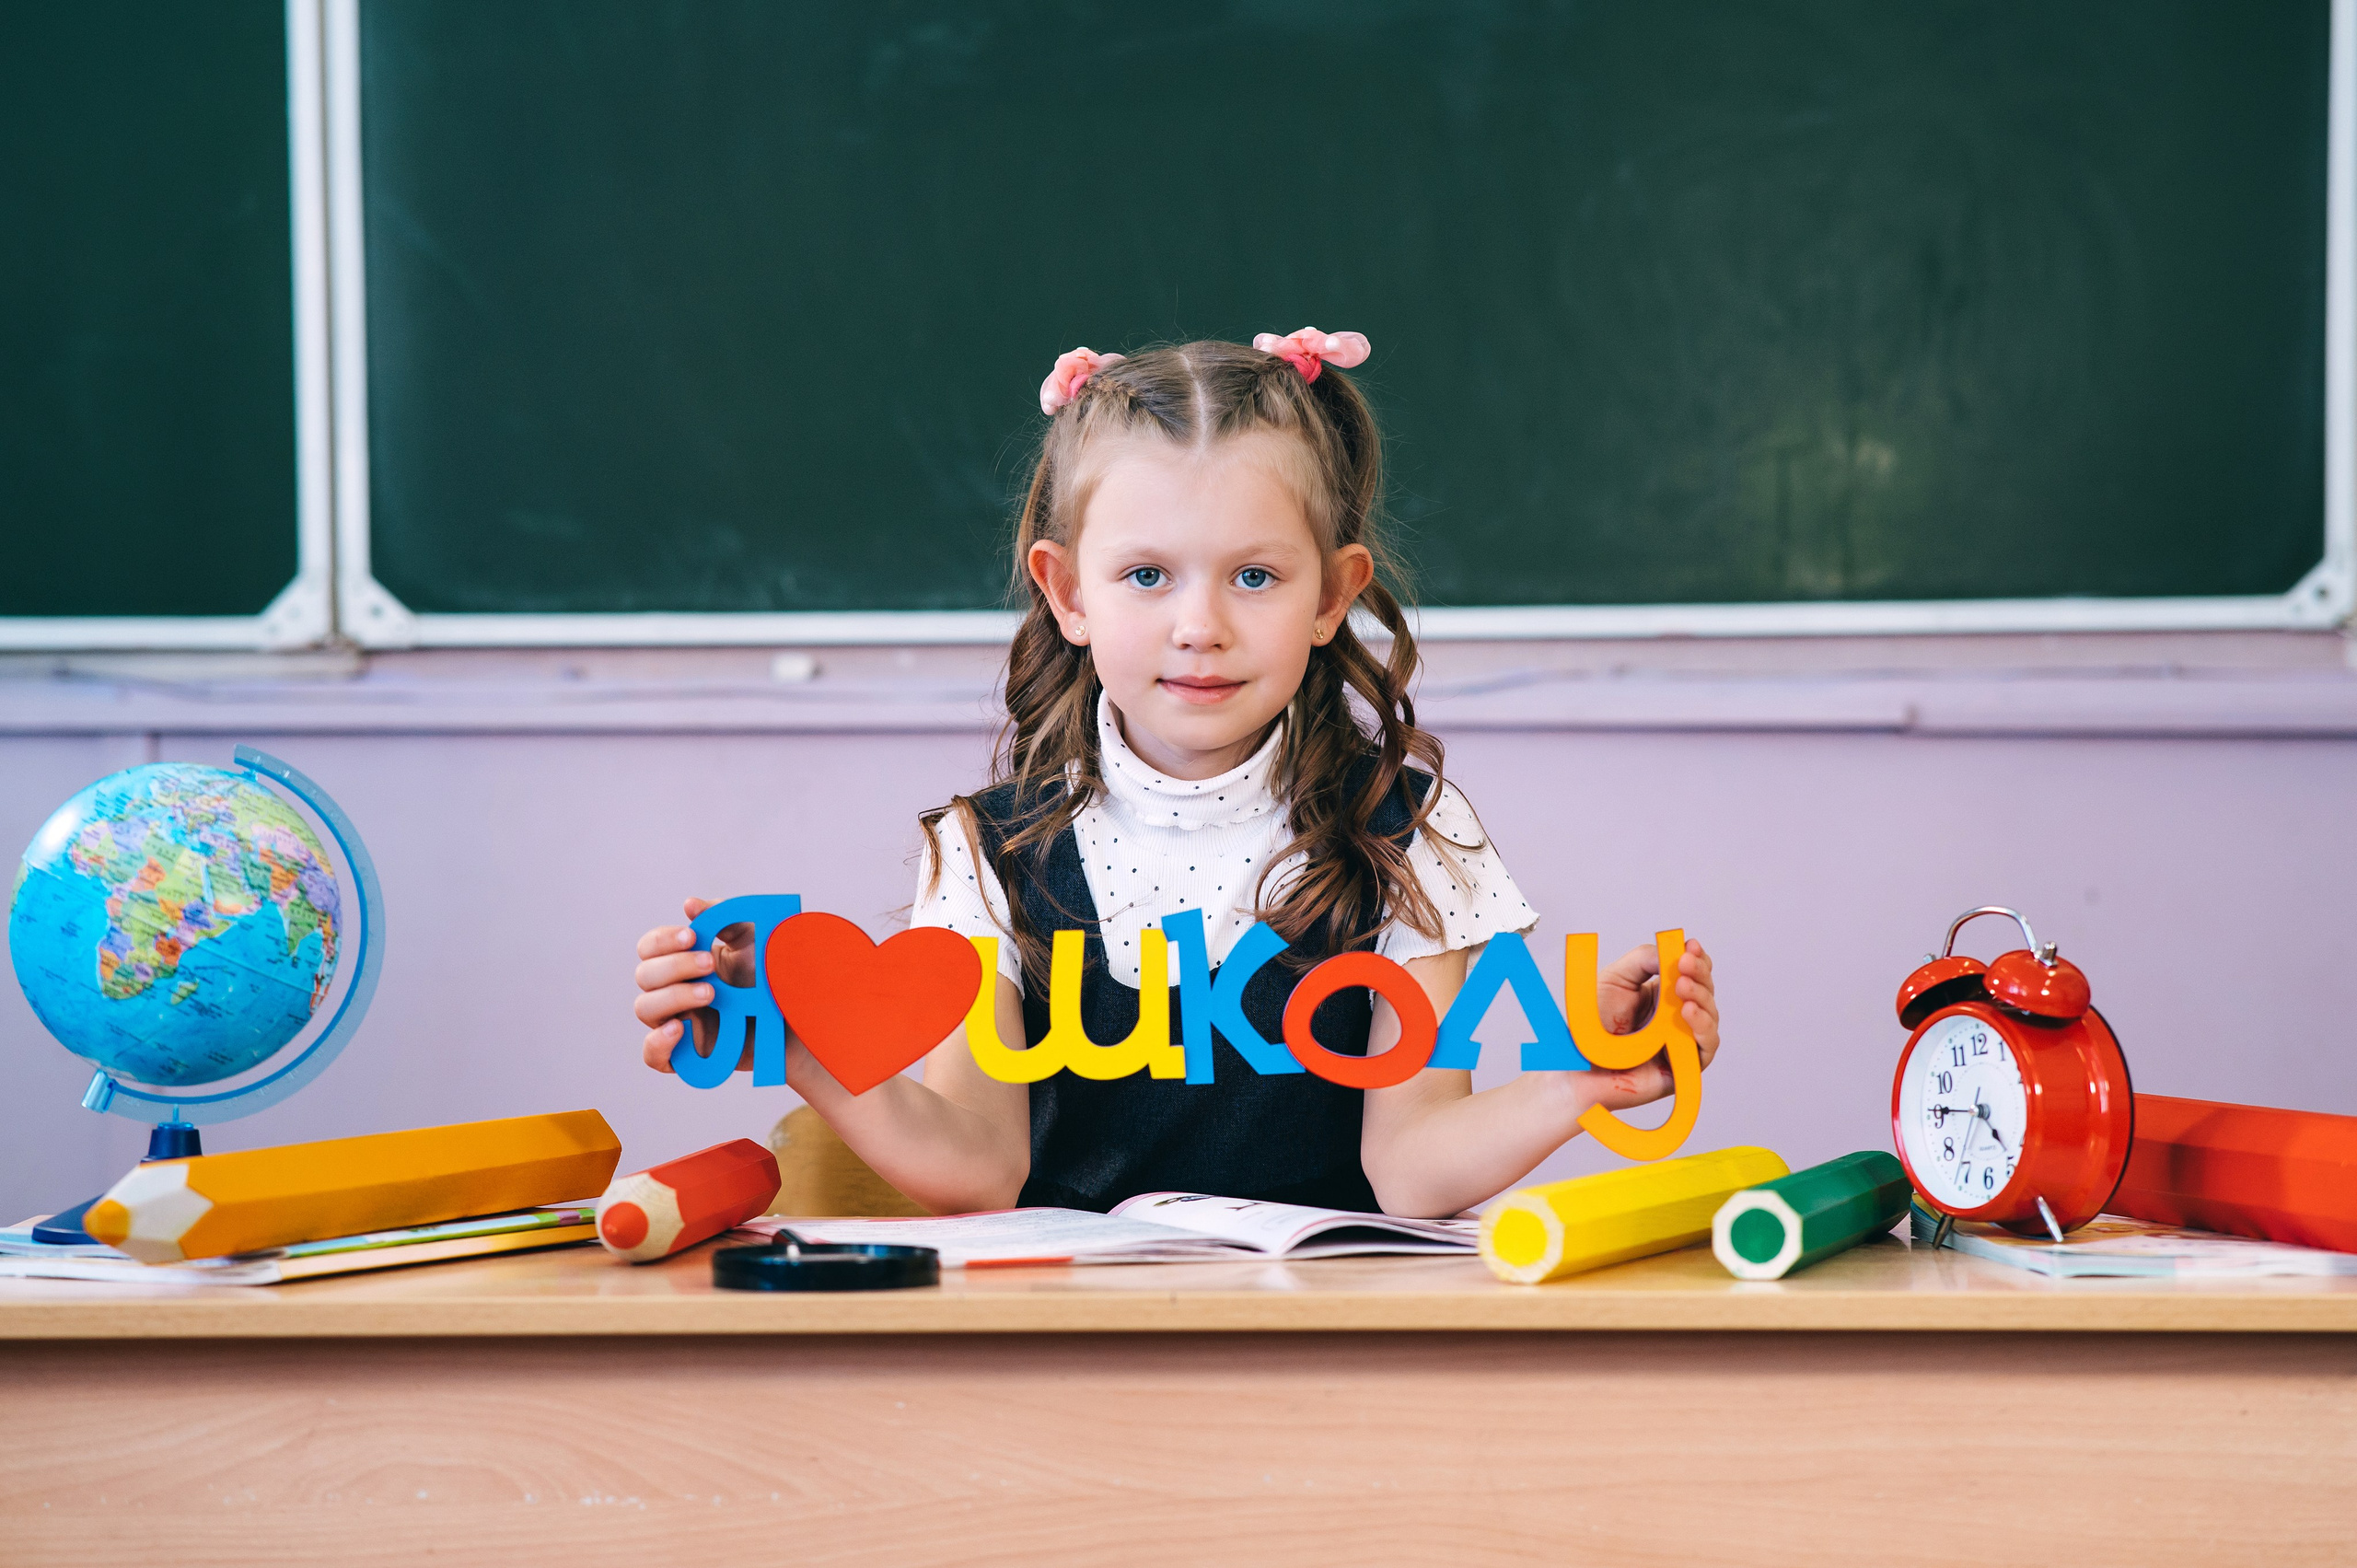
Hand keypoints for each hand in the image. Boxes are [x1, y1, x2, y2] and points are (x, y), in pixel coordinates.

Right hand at [632, 897, 756, 1073]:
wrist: (800, 1018)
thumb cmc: (773, 976)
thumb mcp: (754, 939)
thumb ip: (724, 918)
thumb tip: (689, 905)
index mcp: (683, 962)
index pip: (649, 948)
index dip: (662, 941)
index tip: (692, 936)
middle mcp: (673, 991)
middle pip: (644, 975)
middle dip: (674, 966)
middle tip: (710, 964)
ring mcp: (678, 1023)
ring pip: (645, 1008)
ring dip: (673, 996)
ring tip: (712, 994)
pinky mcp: (687, 1056)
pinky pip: (652, 1056)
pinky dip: (658, 1042)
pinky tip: (680, 1029)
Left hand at [1587, 938, 1721, 1107]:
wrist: (1578, 1066)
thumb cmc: (1591, 1027)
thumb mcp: (1615, 979)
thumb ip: (1642, 959)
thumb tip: (1673, 949)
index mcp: (1661, 995)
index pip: (1691, 973)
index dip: (1696, 958)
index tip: (1690, 946)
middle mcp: (1676, 1018)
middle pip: (1705, 991)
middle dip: (1699, 973)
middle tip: (1685, 964)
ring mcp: (1682, 1042)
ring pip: (1710, 1016)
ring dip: (1701, 997)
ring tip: (1683, 986)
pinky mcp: (1684, 1067)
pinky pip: (1706, 1047)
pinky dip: (1702, 1027)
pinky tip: (1688, 1011)